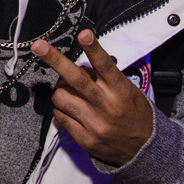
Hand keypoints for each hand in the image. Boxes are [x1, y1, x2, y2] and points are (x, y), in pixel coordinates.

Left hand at [31, 30, 152, 165]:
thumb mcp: (127, 91)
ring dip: (60, 90)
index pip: (105, 66)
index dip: (93, 49)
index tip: (84, 34)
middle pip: (76, 79)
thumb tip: (79, 66)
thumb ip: (103, 78)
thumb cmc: (134, 114)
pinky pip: (60, 116)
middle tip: (39, 46)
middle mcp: (106, 106)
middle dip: (54, 60)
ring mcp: (94, 123)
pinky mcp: (84, 138)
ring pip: (61, 97)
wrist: (144, 149)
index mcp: (120, 91)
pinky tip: (71, 109)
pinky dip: (61, 109)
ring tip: (69, 92)